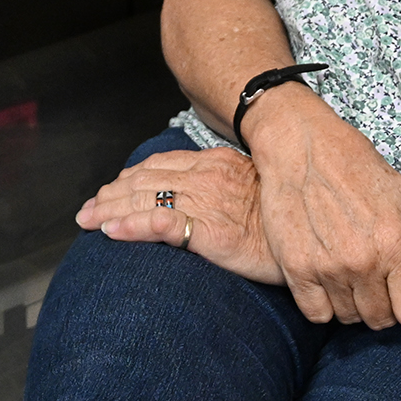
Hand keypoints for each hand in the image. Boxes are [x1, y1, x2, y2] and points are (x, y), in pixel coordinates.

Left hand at [76, 146, 283, 285]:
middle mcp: (205, 177)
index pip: (159, 166)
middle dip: (109, 196)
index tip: (109, 192)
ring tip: (87, 221)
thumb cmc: (286, 220)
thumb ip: (225, 187)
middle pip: (143, 180)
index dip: (128, 178)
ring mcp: (206, 202)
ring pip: (144, 199)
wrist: (316, 237)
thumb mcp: (253, 191)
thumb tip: (203, 198)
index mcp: (214, 164)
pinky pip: (162, 224)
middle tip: (85, 212)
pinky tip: (110, 233)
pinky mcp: (210, 231)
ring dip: (109, 210)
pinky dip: (131, 227)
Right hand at [244, 90, 400, 328]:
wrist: (301, 143)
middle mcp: (362, 261)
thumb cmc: (357, 166)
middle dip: (382, 306)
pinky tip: (326, 280)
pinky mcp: (294, 266)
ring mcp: (326, 266)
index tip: (400, 290)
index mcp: (395, 244)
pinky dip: (322, 304)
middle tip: (373, 280)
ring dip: (351, 303)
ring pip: (348, 318)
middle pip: (380, 320)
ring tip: (348, 273)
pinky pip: (315, 312)